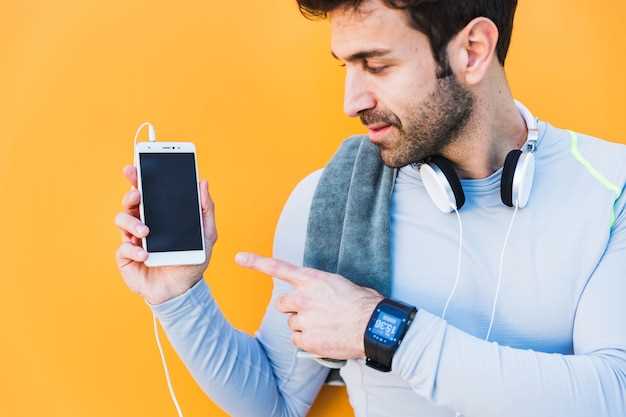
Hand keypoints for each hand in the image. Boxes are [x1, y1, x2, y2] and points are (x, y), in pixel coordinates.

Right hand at [114, 165, 217, 304]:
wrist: (183, 291)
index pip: (147, 191)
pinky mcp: (126, 257)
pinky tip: (146, 254)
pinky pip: (123, 248)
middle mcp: (143, 223)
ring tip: (146, 231)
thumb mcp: (206, 234)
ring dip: (131, 222)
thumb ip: (206, 209)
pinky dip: (134, 250)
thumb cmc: (193, 261)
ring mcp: (133, 239)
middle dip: (131, 194)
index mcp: (160, 214)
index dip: (138, 178)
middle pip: (130, 201)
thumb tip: (203, 182)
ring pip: (121, 220)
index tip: (135, 167)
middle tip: (137, 195)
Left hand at [235, 252, 382, 359]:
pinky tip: (324, 338)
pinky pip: (298, 341)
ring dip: (304, 325)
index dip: (256, 262)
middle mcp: (303, 298)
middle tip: (313, 312)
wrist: (373, 326)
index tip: (239, 257)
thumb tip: (320, 297)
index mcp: (312, 279)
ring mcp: (303, 319)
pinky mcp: (306, 340)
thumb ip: (322, 288)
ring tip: (326, 326)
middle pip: (282, 304)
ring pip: (292, 324)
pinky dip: (308, 341)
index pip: (279, 268)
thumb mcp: (341, 285)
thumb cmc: (364, 304)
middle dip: (293, 309)